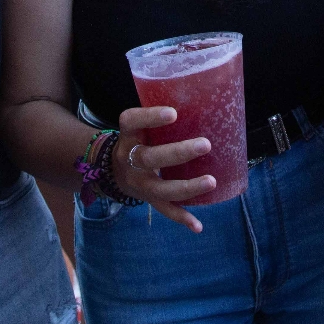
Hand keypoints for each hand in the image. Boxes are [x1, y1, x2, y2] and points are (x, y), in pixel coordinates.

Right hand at [111, 106, 216, 232]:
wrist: (112, 169)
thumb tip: (205, 98)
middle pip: (150, 157)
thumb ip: (160, 115)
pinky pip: (164, 210)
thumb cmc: (139, 138)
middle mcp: (129, 159)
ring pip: (160, 188)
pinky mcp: (147, 198)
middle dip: (178, 152)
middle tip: (205, 144)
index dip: (150, 117)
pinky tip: (198, 225)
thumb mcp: (140, 124)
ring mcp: (138, 182)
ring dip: (186, 187)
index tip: (173, 113)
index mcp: (127, 134)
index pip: (132, 121)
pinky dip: (181, 218)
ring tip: (211, 181)